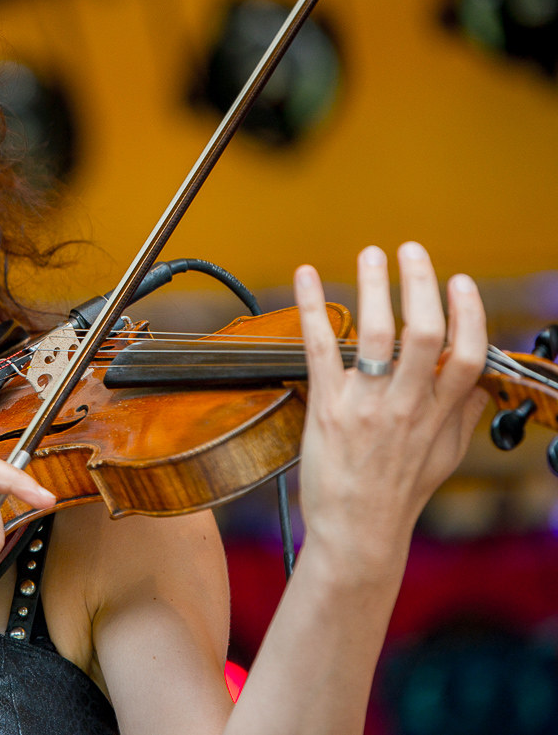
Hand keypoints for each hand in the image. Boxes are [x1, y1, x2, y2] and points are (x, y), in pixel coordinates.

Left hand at [294, 242, 488, 573]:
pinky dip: (311, 306)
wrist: (356, 532)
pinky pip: (319, 347)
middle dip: (421, 285)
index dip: (468, 313)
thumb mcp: (445, 458)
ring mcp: (364, 405)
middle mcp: (404, 406)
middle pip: (424, 334)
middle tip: (412, 251)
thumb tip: (477, 380)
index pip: (466, 355)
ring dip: (374, 286)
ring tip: (371, 253)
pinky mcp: (325, 407)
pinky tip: (305, 275)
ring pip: (376, 335)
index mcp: (437, 414)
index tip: (459, 282)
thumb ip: (462, 415)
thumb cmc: (399, 495)